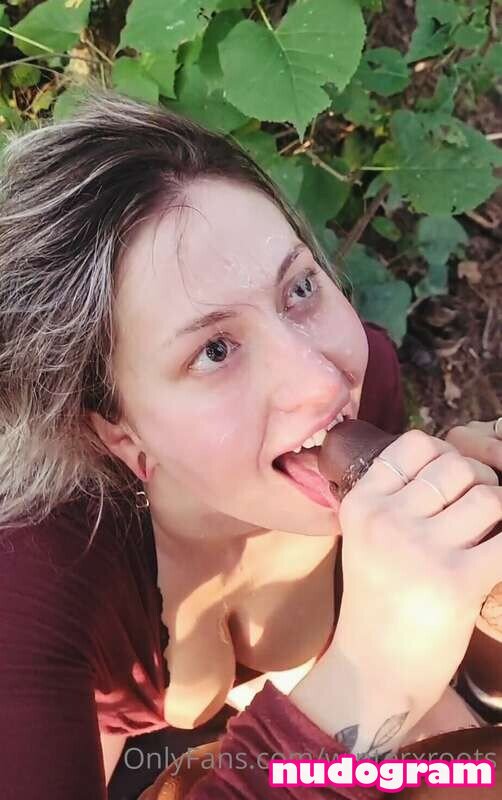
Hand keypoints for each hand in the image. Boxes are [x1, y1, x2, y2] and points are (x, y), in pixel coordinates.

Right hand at [332, 429, 501, 719]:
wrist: (375, 669)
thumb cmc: (379, 600)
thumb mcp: (367, 538)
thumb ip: (396, 498)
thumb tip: (459, 460)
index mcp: (362, 503)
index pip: (418, 443)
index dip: (446, 454)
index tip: (450, 483)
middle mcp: (386, 519)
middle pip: (458, 466)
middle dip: (478, 484)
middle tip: (475, 516)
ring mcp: (420, 548)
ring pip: (489, 498)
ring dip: (499, 516)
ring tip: (486, 540)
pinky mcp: (457, 580)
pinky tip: (497, 559)